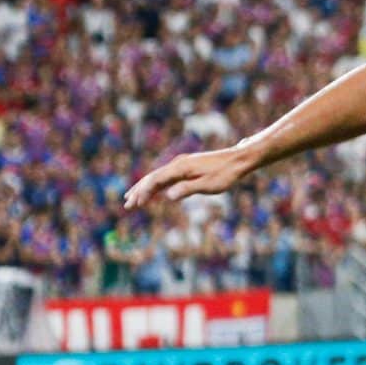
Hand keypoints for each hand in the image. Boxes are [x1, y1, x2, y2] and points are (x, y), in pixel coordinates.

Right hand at [123, 145, 255, 208]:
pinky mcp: (187, 168)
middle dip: (139, 191)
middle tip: (127, 204)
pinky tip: (154, 194)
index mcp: (180, 167)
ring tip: (133, 199)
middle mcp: (178, 163)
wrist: (237, 160)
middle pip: (152, 178)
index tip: (136, 203)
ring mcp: (181, 165)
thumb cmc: (225, 174)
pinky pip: (167, 177)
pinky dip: (157, 186)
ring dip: (145, 188)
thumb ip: (187, 189)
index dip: (144, 192)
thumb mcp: (208, 185)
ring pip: (158, 177)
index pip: (156, 180)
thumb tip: (168, 196)